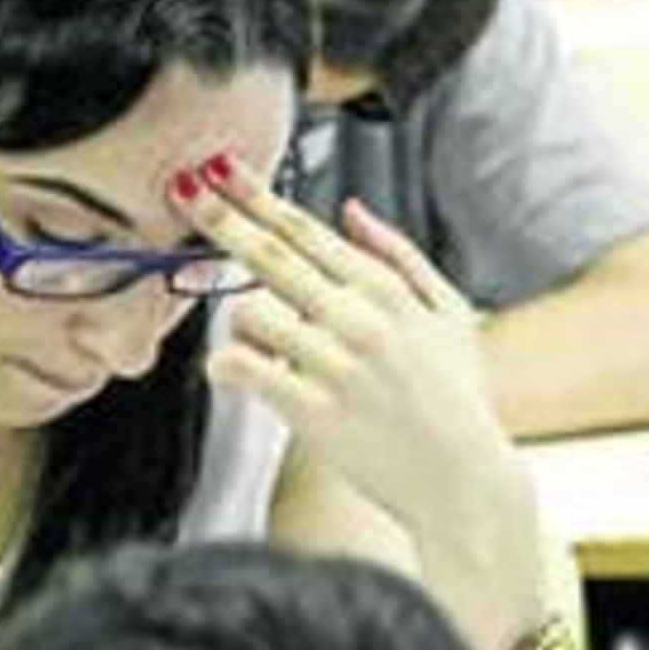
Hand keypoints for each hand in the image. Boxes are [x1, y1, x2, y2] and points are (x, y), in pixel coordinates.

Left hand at [193, 166, 511, 534]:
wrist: (464, 481)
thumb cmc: (457, 397)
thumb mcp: (449, 313)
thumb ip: (399, 255)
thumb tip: (349, 208)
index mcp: (385, 290)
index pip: (306, 230)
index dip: (257, 195)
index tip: (220, 167)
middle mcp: (358, 317)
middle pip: (270, 254)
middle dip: (222, 218)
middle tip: (184, 188)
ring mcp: (335, 363)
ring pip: (249, 312)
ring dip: (240, 324)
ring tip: (265, 350)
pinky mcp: (314, 410)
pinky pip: (245, 370)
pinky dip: (226, 367)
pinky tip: (236, 374)